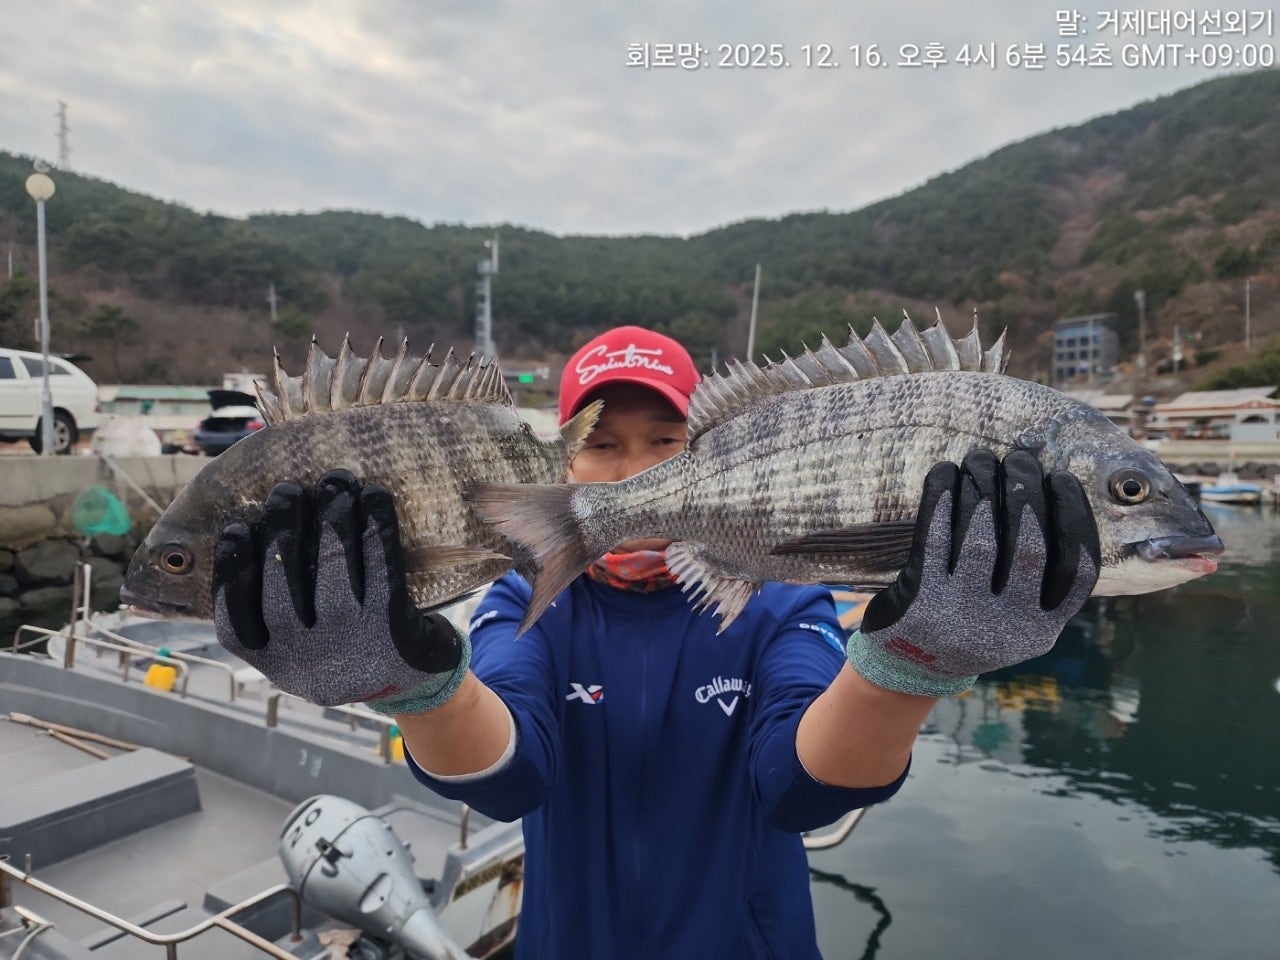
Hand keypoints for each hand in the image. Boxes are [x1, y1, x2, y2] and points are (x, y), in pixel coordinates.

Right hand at [212, 469, 468, 713]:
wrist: (411, 683)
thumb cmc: (342, 644)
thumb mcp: (298, 643)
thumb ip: (268, 603)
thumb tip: (248, 526)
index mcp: (271, 660)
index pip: (235, 618)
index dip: (231, 570)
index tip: (236, 527)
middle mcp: (305, 658)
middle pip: (282, 587)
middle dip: (283, 529)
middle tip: (287, 489)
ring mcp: (350, 645)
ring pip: (333, 572)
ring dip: (333, 518)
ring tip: (335, 480)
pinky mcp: (393, 630)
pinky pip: (382, 569)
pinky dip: (378, 527)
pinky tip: (376, 496)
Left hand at [847, 449, 1099, 697]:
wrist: (911, 667)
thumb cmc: (972, 624)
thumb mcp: (1016, 618)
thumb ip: (1038, 574)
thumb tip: (1044, 489)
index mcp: (1042, 628)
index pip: (1076, 569)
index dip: (1073, 516)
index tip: (1062, 478)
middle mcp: (1008, 627)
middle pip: (1029, 547)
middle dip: (1026, 492)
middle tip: (1019, 458)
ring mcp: (965, 616)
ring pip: (980, 539)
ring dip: (982, 488)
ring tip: (981, 458)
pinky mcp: (923, 602)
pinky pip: (934, 540)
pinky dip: (941, 501)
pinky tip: (944, 473)